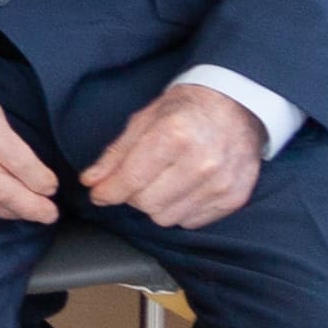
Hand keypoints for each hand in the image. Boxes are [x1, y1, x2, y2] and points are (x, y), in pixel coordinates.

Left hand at [85, 82, 266, 230]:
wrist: (237, 106)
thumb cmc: (186, 110)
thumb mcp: (144, 120)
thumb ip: (115, 154)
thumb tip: (90, 181)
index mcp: (175, 136)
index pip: (131, 179)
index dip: (108, 191)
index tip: (98, 193)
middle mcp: (202, 163)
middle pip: (147, 204)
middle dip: (132, 196)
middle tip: (135, 181)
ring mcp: (222, 183)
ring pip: (168, 218)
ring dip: (156, 205)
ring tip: (161, 183)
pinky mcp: (235, 197)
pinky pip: (192, 222)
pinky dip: (180, 210)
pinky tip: (182, 189)